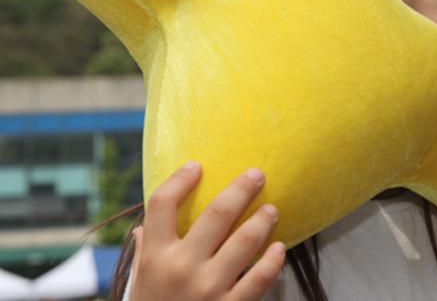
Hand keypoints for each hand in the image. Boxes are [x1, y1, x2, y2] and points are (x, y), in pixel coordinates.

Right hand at [128, 161, 285, 300]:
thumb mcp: (139, 283)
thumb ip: (146, 251)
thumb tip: (145, 227)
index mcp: (154, 256)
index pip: (162, 204)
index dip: (180, 179)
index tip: (197, 165)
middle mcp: (180, 267)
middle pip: (217, 213)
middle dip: (242, 188)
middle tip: (258, 174)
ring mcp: (207, 288)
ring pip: (245, 240)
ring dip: (263, 220)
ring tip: (272, 210)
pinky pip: (259, 279)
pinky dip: (272, 261)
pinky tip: (279, 248)